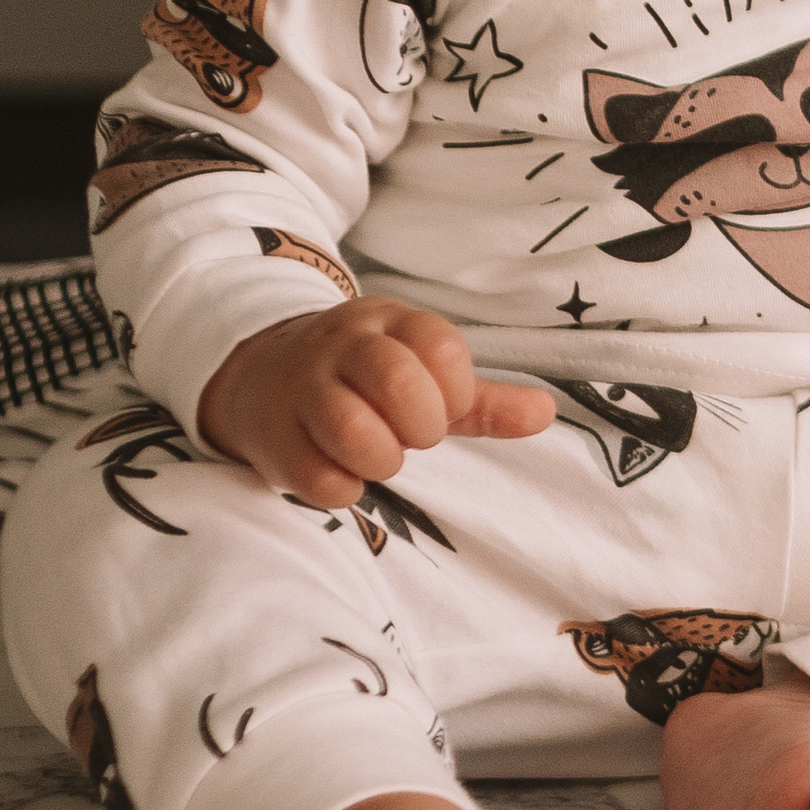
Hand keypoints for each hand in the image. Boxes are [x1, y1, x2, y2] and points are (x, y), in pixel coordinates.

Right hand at [197, 300, 554, 505]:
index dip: (454, 391)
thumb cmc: (364, 385)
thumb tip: (546, 412)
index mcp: (390, 320)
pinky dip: (345, 488)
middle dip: (420, 426)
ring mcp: (301, 386)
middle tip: (412, 436)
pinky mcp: (271, 435)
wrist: (262, 380)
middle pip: (398, 381)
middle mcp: (344, 343)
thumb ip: (482, 401)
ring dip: (382, 459)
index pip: (442, 347)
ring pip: (353, 429)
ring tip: (379, 455)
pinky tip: (344, 473)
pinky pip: (318, 477)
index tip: (442, 406)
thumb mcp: (424, 379)